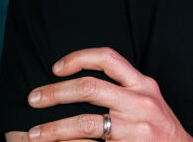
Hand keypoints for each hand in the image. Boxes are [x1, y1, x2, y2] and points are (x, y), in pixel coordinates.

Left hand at [24, 47, 192, 140]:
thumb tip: (78, 85)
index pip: (108, 58)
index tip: (55, 68)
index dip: (78, 58)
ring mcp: (134, 129)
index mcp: (143, 85)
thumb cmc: (159, 128)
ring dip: (52, 129)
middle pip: (89, 88)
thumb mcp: (148, 100)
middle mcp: (139, 103)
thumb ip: (122, 89)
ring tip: (33, 134)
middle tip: (33, 99)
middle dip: (54, 92)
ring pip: (84, 123)